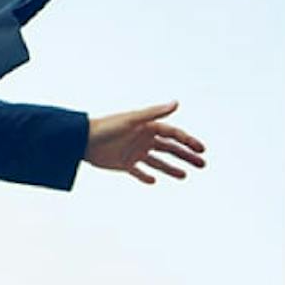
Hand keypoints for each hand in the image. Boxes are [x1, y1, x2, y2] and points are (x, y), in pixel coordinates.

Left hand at [83, 102, 206, 185]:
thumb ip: (155, 113)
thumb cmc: (107, 127)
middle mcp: (143, 139)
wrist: (82, 141)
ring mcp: (135, 152)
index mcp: (148, 127)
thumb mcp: (133, 120)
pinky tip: (153, 181)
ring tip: (185, 176)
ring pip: (158, 162)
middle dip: (186, 156)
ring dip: (171, 168)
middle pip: (170, 148)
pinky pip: (139, 172)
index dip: (188, 141)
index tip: (201, 149)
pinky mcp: (124, 164)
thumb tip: (177, 103)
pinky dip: (146, 177)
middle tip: (202, 164)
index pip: (173, 134)